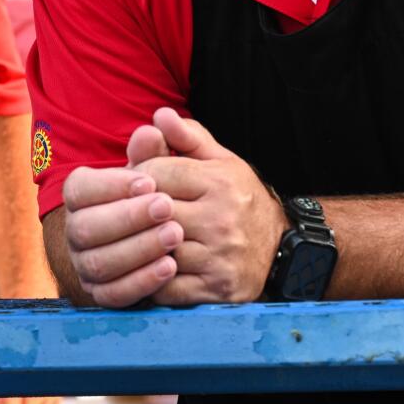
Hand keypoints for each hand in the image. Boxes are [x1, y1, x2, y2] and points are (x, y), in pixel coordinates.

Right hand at [59, 163, 183, 307]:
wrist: (164, 240)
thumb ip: (156, 150)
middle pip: (86, 228)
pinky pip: (113, 294)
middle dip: (128, 217)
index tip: (149, 181)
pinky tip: (170, 266)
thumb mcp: (159, 169)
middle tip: (167, 207)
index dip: (112, 186)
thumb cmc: (156, 196)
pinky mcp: (101, 295)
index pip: (79, 189)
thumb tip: (155, 127)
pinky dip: (141, 281)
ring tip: (175, 234)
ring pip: (99, 263)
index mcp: (80, 196)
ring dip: (139, 249)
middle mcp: (76, 231)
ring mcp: (85, 266)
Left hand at [129, 108, 287, 305]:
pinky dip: (151, 280)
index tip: (134, 186)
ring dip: (139, 247)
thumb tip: (160, 116)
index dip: (136, 178)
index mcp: (219, 181)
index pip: (156, 173)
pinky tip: (147, 270)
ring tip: (130, 242)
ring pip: (157, 250)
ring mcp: (219, 256)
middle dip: (133, 212)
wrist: (281, 249)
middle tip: (123, 215)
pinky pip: (168, 287)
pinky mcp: (216, 288)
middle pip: (153, 212)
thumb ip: (188, 137)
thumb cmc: (240, 199)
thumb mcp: (221, 161)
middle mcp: (221, 218)